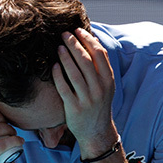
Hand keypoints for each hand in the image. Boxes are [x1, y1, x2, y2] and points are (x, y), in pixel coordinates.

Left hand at [53, 28, 117, 156]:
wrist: (96, 131)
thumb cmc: (99, 104)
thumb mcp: (106, 85)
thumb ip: (100, 65)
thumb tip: (92, 40)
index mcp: (109, 80)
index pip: (99, 54)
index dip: (88, 40)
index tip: (78, 30)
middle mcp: (100, 88)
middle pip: (86, 60)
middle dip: (74, 44)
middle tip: (64, 34)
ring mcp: (87, 98)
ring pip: (75, 73)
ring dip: (66, 56)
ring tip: (58, 46)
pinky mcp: (74, 107)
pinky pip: (64, 88)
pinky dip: (58, 75)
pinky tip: (53, 66)